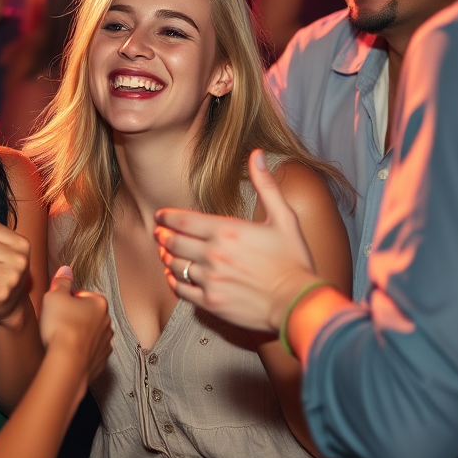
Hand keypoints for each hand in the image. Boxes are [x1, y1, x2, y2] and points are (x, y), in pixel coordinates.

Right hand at [39, 267, 112, 393]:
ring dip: (78, 334)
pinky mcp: (101, 362)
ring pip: (90, 334)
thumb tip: (66, 269)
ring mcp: (105, 343)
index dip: (67, 301)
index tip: (57, 308)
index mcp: (99, 303)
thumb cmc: (61, 327)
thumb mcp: (55, 296)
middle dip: (74, 317)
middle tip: (58, 323)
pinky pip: (90, 352)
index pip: (82, 295)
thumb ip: (62, 281)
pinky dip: (81, 352)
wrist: (67, 363)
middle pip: (88, 314)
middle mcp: (107, 322)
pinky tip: (68, 353)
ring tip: (62, 340)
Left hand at [154, 150, 319, 331]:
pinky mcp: (211, 302)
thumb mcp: (284, 218)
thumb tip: (257, 154)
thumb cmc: (293, 260)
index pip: (183, 220)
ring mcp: (210, 279)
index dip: (166, 217)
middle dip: (163, 235)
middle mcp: (213, 254)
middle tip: (158, 232)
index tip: (160, 216)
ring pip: (174, 265)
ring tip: (164, 252)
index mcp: (226, 231)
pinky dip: (173, 281)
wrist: (298, 302)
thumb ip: (266, 185)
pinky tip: (173, 277)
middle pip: (174, 242)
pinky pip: (181, 290)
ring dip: (166, 257)